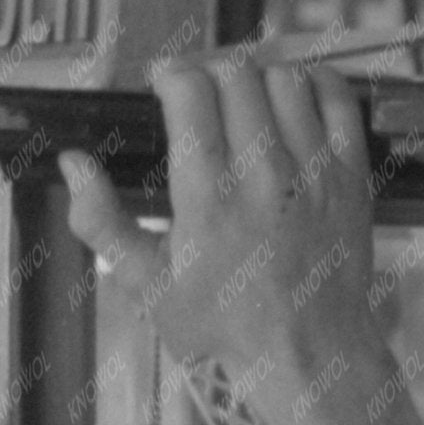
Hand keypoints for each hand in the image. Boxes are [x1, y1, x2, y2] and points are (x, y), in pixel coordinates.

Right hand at [60, 61, 385, 424]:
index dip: (170, 73)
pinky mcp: (351, 177)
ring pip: (286, 78)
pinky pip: (339, 100)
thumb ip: (101, 221)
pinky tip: (295, 96)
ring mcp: (314, 172)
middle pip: (236, 72)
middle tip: (202, 93)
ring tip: (245, 100)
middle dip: (209, 70)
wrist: (308, 353)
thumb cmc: (223, 323)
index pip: (189, 88)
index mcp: (207, 194)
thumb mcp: (147, 285)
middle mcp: (263, 174)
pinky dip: (315, 83)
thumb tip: (72, 161)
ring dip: (259, 76)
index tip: (165, 85)